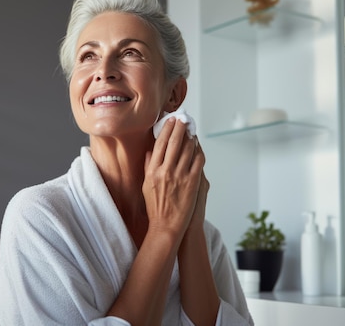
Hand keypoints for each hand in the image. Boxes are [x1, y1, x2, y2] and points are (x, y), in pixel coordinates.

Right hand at [142, 118, 204, 238]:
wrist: (165, 225)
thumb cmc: (154, 206)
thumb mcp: (145, 185)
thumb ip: (148, 166)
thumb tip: (151, 151)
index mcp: (152, 171)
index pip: (160, 144)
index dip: (167, 130)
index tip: (171, 120)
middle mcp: (165, 171)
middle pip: (174, 143)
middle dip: (180, 128)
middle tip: (183, 119)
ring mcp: (179, 176)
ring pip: (187, 150)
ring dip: (190, 137)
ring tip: (191, 131)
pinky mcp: (192, 182)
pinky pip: (198, 161)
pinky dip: (199, 151)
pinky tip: (198, 146)